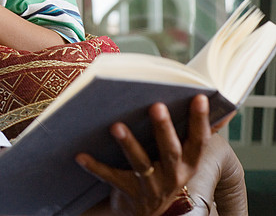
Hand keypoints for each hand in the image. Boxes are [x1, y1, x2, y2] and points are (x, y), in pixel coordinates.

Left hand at [77, 94, 210, 215]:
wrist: (151, 214)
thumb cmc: (166, 174)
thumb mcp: (185, 159)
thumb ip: (196, 134)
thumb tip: (221, 108)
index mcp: (189, 164)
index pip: (199, 141)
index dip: (201, 120)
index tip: (199, 97)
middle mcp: (173, 175)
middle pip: (170, 151)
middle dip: (164, 129)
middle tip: (156, 106)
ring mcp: (152, 186)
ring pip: (140, 164)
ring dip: (128, 144)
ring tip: (116, 126)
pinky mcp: (130, 192)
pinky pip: (111, 178)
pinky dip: (96, 167)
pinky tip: (80, 155)